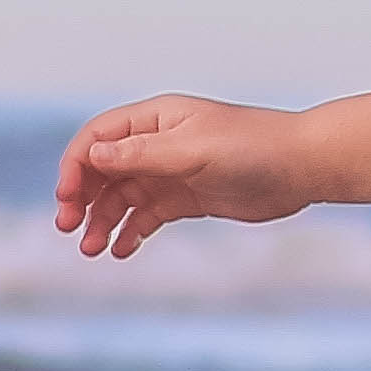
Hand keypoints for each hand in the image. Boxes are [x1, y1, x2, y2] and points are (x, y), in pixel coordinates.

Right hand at [54, 97, 315, 264]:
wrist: (302, 167)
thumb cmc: (252, 147)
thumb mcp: (192, 150)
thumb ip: (143, 154)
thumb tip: (93, 155)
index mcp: (156, 120)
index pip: (98, 138)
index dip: (77, 166)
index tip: (68, 198)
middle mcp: (158, 144)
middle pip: (104, 170)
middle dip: (82, 198)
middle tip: (70, 228)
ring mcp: (172, 172)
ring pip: (123, 197)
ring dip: (103, 221)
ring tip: (92, 250)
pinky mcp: (188, 198)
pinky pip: (148, 215)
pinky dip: (131, 231)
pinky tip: (121, 250)